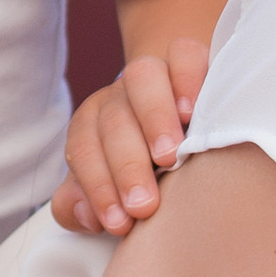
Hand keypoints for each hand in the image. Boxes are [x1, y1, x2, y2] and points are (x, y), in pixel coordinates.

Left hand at [51, 42, 210, 237]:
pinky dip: (187, 78)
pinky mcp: (190, 58)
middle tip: (144, 204)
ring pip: (142, 76)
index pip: (83, 150)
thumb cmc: (144, 169)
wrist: (183, 121)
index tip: (118, 222)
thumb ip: (82, 206)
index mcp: (92, 126)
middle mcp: (118, 96)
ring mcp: (154, 74)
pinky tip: (194, 112)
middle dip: (126, 165)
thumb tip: (87, 216)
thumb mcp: (111, 190)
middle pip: (113, 120)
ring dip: (153, 118)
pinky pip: (185, 53)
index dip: (97, 186)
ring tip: (170, 157)